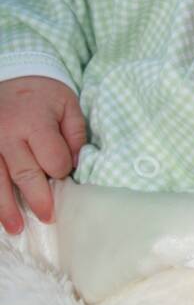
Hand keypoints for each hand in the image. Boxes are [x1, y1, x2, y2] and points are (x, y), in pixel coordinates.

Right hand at [0, 76, 85, 233]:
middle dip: (37, 198)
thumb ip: (75, 134)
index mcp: (35, 122)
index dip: (62, 169)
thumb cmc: (45, 95)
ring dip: (6, 207)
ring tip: (16, 228)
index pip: (52, 157)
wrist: (15, 75)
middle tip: (48, 217)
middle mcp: (8, 133)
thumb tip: (76, 164)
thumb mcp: (68, 105)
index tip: (65, 172)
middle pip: (24, 173)